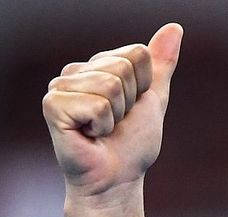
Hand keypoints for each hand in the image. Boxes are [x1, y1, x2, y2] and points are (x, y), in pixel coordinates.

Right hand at [42, 23, 182, 198]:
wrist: (117, 179)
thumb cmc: (132, 144)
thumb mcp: (153, 99)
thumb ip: (161, 64)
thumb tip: (175, 27)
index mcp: (96, 65)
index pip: (136, 54)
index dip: (143, 87)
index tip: (131, 110)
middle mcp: (75, 71)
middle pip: (123, 67)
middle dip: (130, 102)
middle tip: (116, 124)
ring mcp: (60, 87)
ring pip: (110, 85)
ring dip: (116, 116)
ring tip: (102, 131)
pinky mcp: (52, 105)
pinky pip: (96, 105)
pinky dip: (102, 126)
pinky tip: (89, 136)